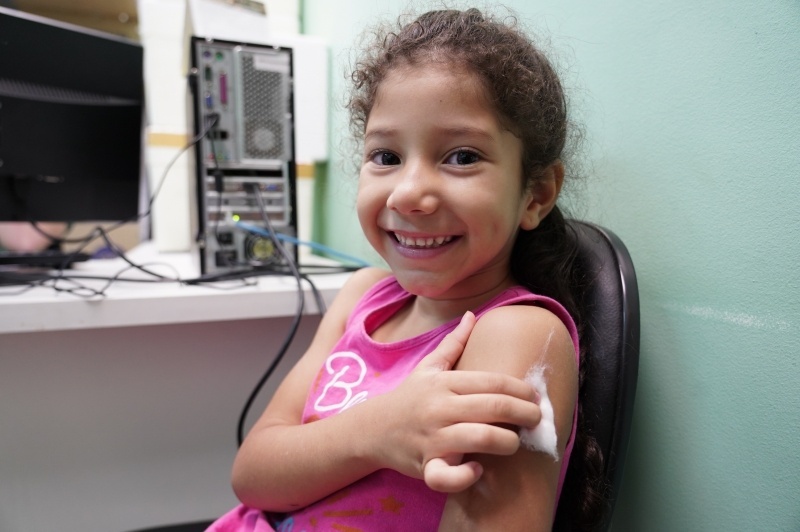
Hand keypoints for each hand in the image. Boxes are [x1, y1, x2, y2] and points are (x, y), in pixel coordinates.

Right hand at [375, 312, 541, 492]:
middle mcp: (439, 407)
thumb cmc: (409, 398)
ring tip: (514, 442)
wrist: (372, 429)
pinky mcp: (425, 466)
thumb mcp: (428, 367)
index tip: (535, 397)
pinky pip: (448, 476)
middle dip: (524, 413)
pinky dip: (467, 475)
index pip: (492, 381)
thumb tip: (471, 315)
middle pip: (493, 406)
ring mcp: (432, 437)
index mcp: (444, 383)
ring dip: (507, 442)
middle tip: (537, 419)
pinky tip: (477, 469)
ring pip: (480, 437)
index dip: (521, 388)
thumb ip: (454, 343)